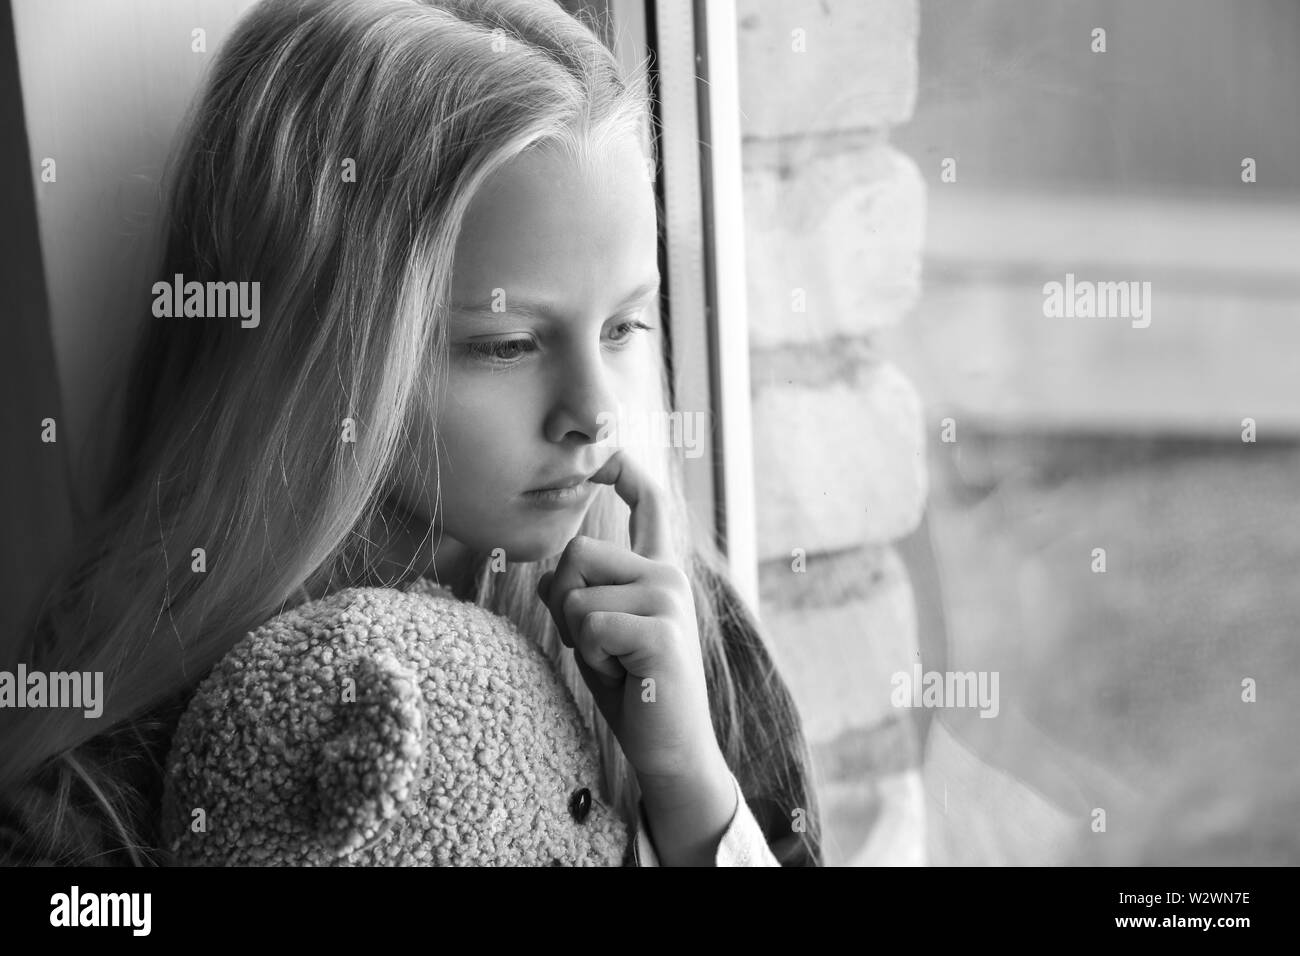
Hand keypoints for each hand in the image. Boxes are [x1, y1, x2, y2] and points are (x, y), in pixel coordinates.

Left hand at [536, 450, 721, 784]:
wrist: (671, 750)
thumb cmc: (631, 691)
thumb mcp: (597, 633)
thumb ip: (580, 595)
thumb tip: (552, 574)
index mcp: (659, 570)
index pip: (646, 502)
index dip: (621, 469)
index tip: (605, 449)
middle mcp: (669, 574)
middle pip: (577, 553)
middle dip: (566, 602)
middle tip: (602, 647)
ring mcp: (669, 599)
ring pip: (576, 592)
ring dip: (579, 637)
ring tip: (616, 663)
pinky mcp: (662, 630)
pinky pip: (589, 623)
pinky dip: (592, 657)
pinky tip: (624, 676)